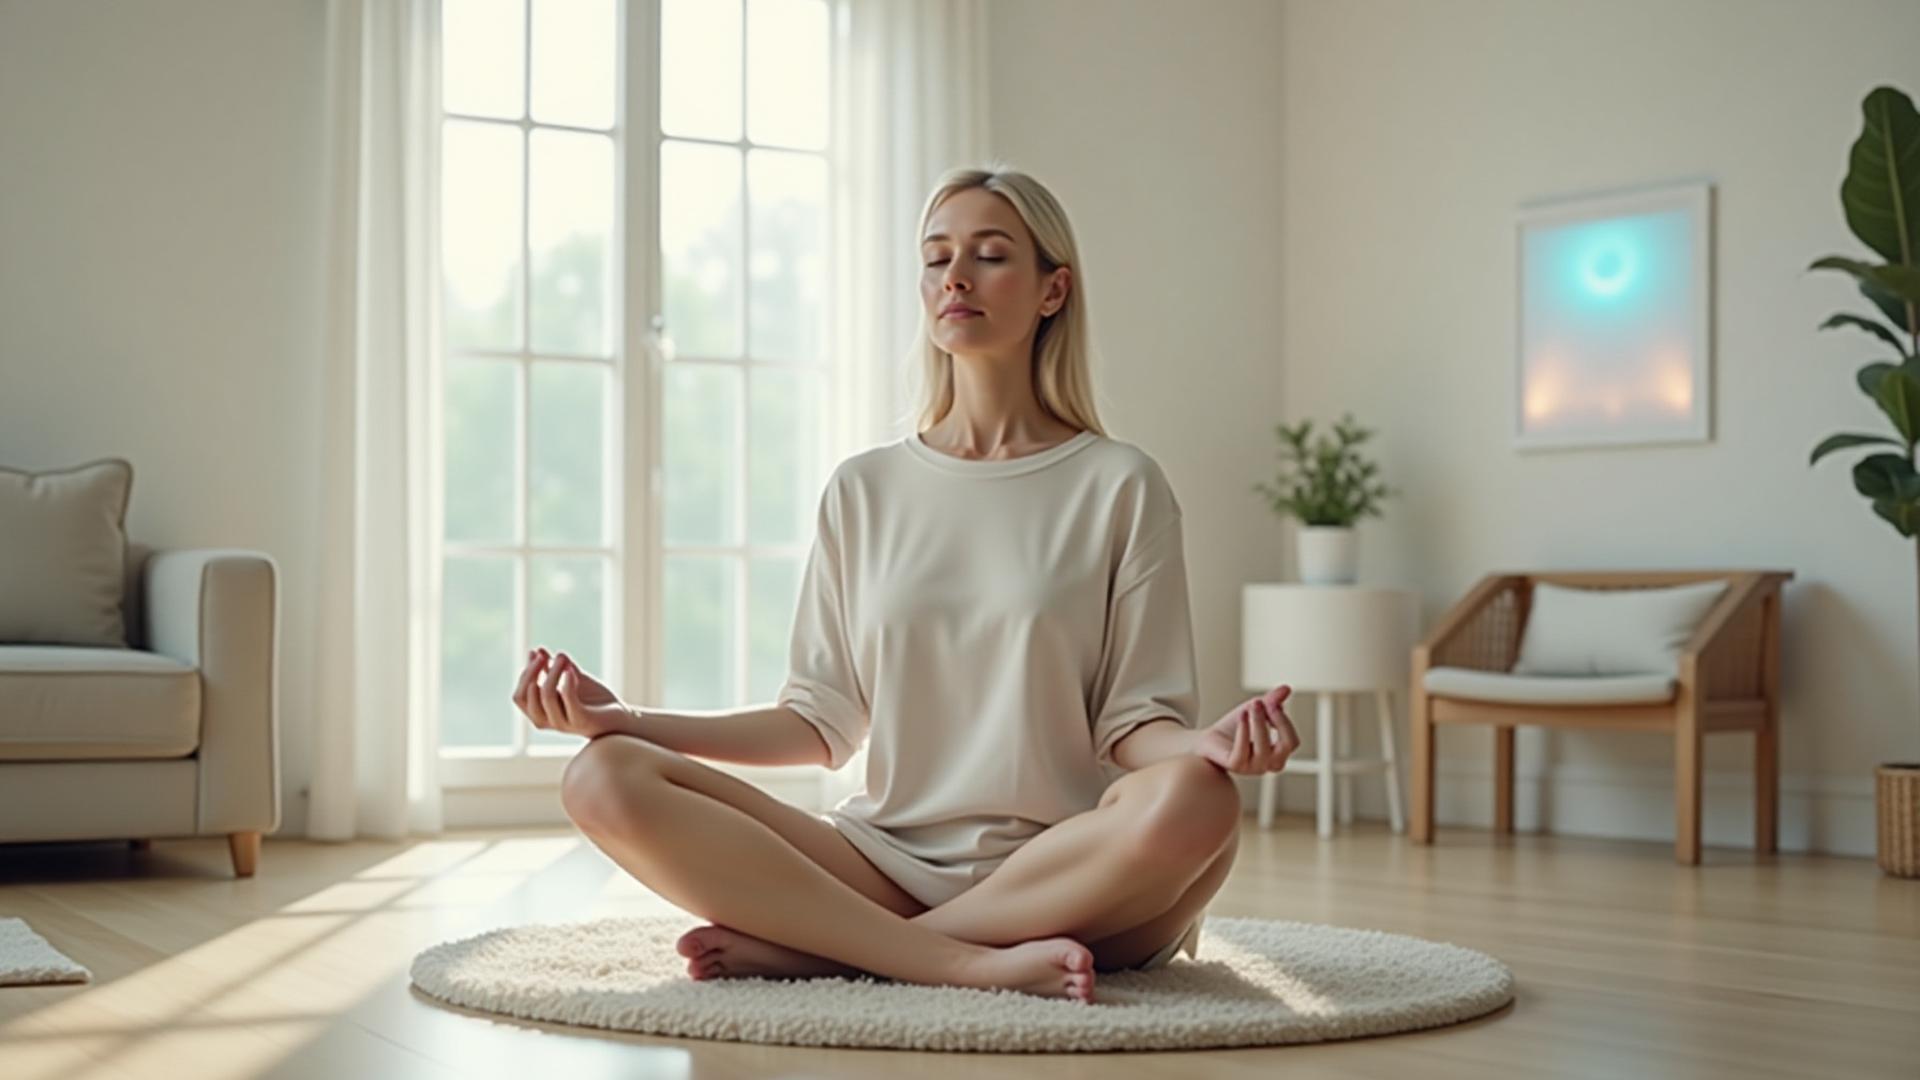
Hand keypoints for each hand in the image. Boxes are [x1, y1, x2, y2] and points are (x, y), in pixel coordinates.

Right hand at [511, 647, 630, 739]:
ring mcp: (565, 723)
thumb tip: (536, 650)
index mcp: (543, 713)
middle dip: (532, 671)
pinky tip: (572, 671)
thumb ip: (553, 668)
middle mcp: (549, 721)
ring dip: (552, 671)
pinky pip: (569, 701)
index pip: (519, 697)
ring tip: (562, 657)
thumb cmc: (594, 700)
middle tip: (545, 654)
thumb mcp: (571, 679)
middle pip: (525, 697)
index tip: (536, 654)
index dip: (524, 674)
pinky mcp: (583, 721)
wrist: (620, 717)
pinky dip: (567, 683)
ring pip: (546, 696)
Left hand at [1194, 685, 1297, 774]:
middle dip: (1280, 722)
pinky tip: (1243, 715)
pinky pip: (1242, 751)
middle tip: (1267, 703)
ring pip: (1264, 750)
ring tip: (1253, 705)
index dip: (1286, 722)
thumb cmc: (1233, 729)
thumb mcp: (1255, 710)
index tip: (1274, 703)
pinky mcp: (1235, 765)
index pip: (1292, 741)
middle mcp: (1267, 763)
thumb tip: (1286, 689)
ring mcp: (1251, 767)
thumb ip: (1271, 701)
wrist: (1208, 740)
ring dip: (1260, 723)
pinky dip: (1244, 732)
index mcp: (1276, 754)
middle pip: (1286, 746)